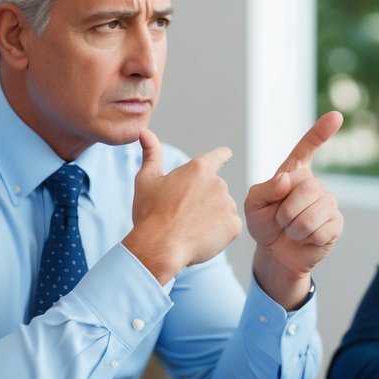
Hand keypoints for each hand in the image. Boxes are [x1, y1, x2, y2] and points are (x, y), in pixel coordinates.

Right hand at [123, 129, 241, 283]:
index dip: (222, 156)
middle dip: (205, 200)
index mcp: (198, 169)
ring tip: (190, 229)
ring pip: (223, 210)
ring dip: (212, 217)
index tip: (227, 154)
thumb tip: (144, 131)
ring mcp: (228, 204)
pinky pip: (229, 228)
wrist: (160, 247)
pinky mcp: (234, 225)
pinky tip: (200, 238)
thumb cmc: (150, 214)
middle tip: (184, 215)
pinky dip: (218, 234)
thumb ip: (151, 154)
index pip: (218, 156)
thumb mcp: (146, 180)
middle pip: (216, 190)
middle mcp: (217, 183)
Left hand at [245, 112, 343, 309]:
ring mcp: (328, 203)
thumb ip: (266, 188)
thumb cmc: (265, 224)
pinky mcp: (336, 223)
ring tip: (292, 230)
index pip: (308, 147)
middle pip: (307, 187)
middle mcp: (315, 184)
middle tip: (281, 220)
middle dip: (286, 209)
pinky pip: (320, 229)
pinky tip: (305, 239)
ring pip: (312, 212)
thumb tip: (288, 180)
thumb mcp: (254, 204)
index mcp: (294, 173)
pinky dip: (306, 238)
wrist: (276, 254)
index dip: (321, 131)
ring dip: (294, 226)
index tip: (336, 116)